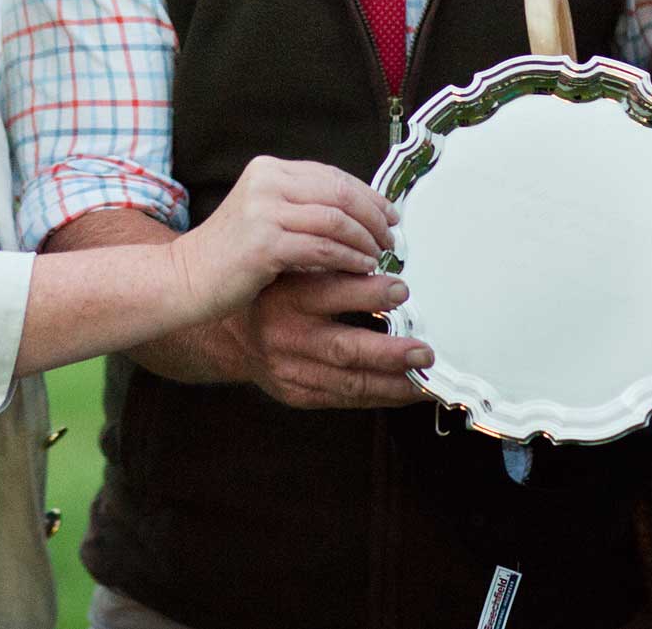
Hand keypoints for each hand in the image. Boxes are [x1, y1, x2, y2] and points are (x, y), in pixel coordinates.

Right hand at [168, 155, 397, 321]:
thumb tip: (360, 210)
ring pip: (336, 220)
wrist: (186, 277)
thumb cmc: (230, 253)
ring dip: (365, 240)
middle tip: (391, 236)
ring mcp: (264, 212)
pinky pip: (323, 249)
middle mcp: (266, 182)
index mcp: (269, 170)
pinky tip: (362, 268)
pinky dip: (350, 259)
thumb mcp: (265, 213)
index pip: (332, 175)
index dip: (368, 194)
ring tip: (379, 255)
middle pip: (340, 193)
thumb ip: (302, 204)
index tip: (389, 213)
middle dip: (373, 216)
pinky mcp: (265, 244)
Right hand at [228, 270, 432, 407]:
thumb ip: (328, 262)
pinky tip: (404, 392)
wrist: (226, 336)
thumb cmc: (268, 295)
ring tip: (425, 380)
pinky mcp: (298, 393)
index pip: (329, 294)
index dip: (367, 294)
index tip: (401, 289)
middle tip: (423, 351)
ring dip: (393, 385)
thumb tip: (381, 252)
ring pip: (349, 383)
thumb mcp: (288, 267)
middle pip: (343, 349)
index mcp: (286, 298)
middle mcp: (288, 338)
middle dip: (388, 353)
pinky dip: (378, 397)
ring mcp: (292, 371)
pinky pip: (344, 400)